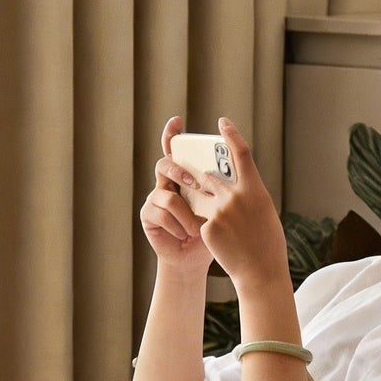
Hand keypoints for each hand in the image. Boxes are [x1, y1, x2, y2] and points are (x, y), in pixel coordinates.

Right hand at [140, 116, 214, 276]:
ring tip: (198, 229)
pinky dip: (178, 226)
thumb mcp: (219, 207)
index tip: (177, 121)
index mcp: (184, 177)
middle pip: (165, 164)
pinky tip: (185, 236)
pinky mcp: (147, 214)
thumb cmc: (211, 232)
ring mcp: (154, 198)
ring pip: (167, 195)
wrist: (194, 259)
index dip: (172, 135)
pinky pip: (161, 214)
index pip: (176, 151)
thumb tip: (233, 171)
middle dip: (180, 172)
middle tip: (195, 182)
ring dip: (186, 214)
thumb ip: (220, 189)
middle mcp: (166, 183)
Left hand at [194, 118, 288, 293]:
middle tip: (203, 180)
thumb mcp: (264, 213)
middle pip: (211, 176)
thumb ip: (249, 195)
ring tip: (218, 219)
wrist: (259, 272)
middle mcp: (235, 196)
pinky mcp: (207, 226)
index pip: (241, 153)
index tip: (222, 122)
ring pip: (202, 197)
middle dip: (205, 179)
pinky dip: (207, 226)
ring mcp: (219, 211)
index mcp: (255, 189)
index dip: (231, 134)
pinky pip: (201, 219)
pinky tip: (220, 241)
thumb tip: (238, 185)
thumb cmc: (267, 244)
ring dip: (204, 202)